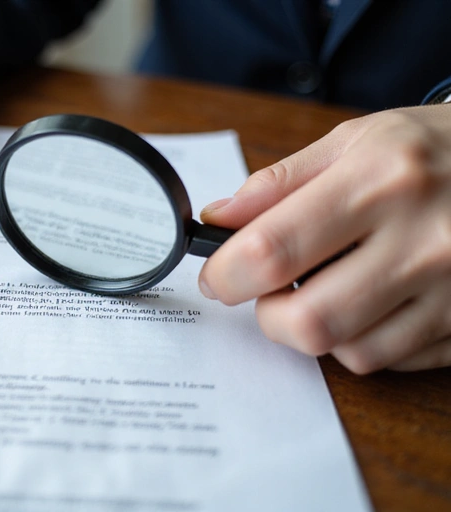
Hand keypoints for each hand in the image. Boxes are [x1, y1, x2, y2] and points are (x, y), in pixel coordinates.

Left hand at [199, 105, 450, 372]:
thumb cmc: (431, 148)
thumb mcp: (355, 141)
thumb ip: (278, 184)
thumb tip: (217, 220)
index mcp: (380, 181)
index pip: (272, 250)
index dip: (226, 274)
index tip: (217, 277)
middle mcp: (421, 239)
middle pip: (308, 321)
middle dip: (268, 315)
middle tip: (269, 291)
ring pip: (350, 351)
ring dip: (317, 329)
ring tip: (325, 289)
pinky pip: (393, 359)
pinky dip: (363, 338)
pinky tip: (369, 302)